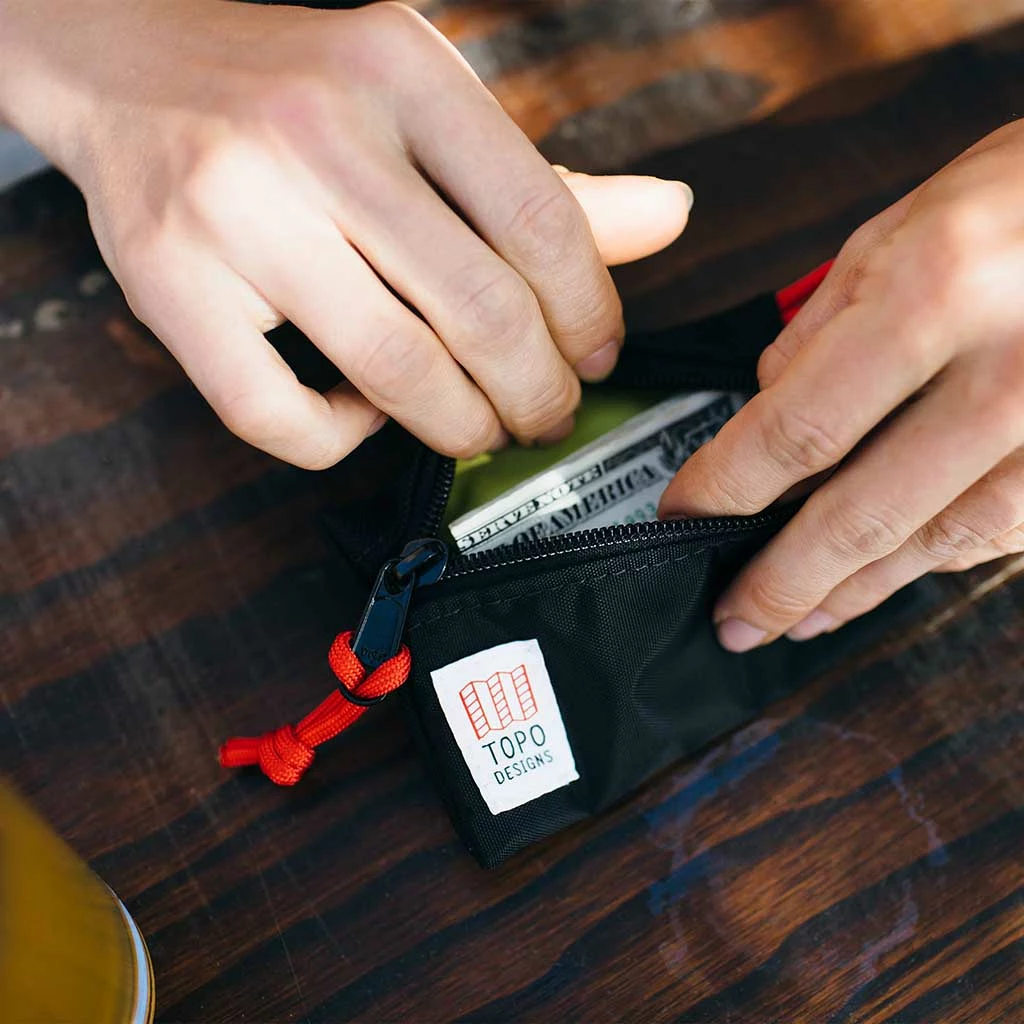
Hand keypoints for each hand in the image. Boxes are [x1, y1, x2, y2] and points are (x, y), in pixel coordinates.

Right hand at [0, 0, 692, 468]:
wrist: (127, 61)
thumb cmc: (297, 92)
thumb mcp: (425, 106)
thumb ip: (544, 180)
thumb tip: (668, 220)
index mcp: (401, 70)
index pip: (543, 222)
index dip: (592, 316)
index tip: (598, 357)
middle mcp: (317, 132)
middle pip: (482, 312)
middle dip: (539, 392)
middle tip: (547, 414)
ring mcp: (235, 211)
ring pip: (395, 371)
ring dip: (461, 426)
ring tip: (479, 426)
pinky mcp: (169, 286)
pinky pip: (282, 416)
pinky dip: (343, 439)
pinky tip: (364, 414)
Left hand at [659, 120, 1023, 650]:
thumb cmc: (1020, 199)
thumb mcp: (901, 229)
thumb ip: (819, 330)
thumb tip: (762, 412)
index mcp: (936, 291)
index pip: (797, 426)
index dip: (727, 488)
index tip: (683, 518)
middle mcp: (1005, 372)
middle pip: (862, 513)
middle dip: (783, 579)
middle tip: (733, 620)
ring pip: (932, 542)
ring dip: (852, 590)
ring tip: (794, 617)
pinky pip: (992, 533)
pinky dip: (923, 562)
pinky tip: (878, 579)